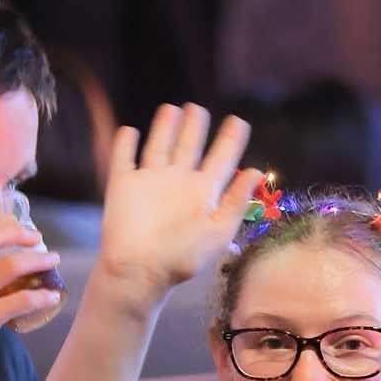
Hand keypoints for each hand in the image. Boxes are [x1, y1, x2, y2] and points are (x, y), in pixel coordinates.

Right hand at [94, 103, 258, 302]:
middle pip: (188, 147)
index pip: (221, 160)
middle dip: (194, 128)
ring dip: (165, 129)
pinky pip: (124, 159)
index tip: (239, 121)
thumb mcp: (218, 230)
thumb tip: (256, 171)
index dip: (230, 140)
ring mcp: (150, 183)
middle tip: (198, 109)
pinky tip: (130, 130)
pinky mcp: (123, 186)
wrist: (140, 271)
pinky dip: (125, 144)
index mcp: (203, 193)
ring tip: (172, 109)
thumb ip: (236, 200)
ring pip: (159, 147)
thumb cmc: (181, 257)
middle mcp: (178, 184)